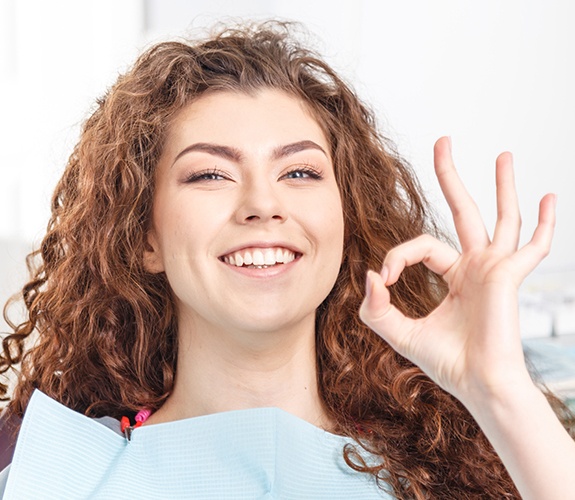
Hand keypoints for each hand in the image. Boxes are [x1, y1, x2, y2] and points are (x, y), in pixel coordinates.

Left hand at [359, 136, 555, 406]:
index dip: (398, 255)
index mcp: (453, 275)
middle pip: (463, 211)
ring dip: (502, 186)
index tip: (387, 279)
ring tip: (504, 155)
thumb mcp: (398, 331)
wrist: (476, 384)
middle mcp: (476, 266)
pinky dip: (543, 223)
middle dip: (451, 176)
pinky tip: (548, 198)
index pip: (421, 245)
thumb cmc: (445, 362)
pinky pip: (532, 245)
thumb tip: (371, 273)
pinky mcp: (509, 275)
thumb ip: (376, 307)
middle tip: (443, 142)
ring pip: (500, 217)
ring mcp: (496, 268)